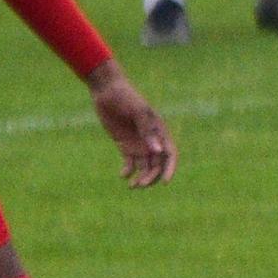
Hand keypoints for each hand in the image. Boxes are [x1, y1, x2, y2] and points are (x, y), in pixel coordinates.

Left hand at [90, 66, 176, 187]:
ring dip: (141, 178)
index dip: (170, 169)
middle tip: (140, 185)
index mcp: (159, 132)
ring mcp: (138, 144)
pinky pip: (129, 163)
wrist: (107, 91)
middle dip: (151, 177)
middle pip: (157, 165)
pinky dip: (128, 171)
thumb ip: (147, 131)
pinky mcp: (124, 145)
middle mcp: (151, 140)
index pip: (170, 154)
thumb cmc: (126, 97)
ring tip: (132, 186)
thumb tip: (157, 151)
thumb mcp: (138, 112)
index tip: (164, 182)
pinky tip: (123, 175)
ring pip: (144, 167)